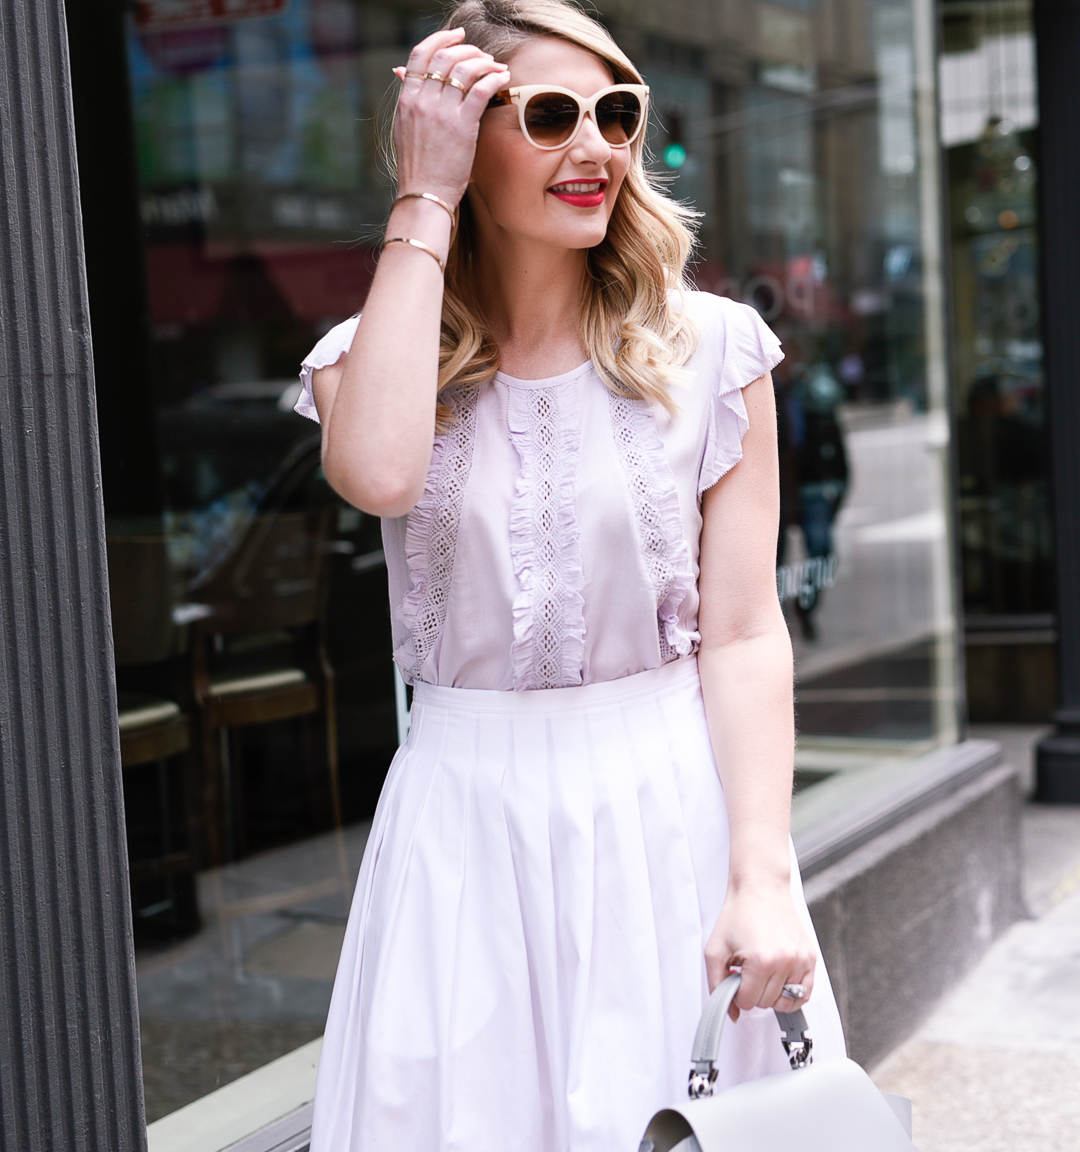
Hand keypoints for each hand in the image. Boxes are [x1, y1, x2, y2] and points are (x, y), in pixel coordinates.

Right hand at [391, 28, 510, 208]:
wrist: (424, 195)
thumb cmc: (418, 168)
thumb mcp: (404, 128)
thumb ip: (409, 100)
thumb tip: (403, 73)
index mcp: (407, 100)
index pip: (420, 55)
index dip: (441, 39)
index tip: (457, 36)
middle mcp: (423, 102)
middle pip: (446, 57)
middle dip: (468, 49)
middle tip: (483, 55)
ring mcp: (442, 113)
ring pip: (465, 68)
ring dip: (484, 62)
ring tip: (495, 67)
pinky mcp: (462, 127)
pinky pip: (481, 89)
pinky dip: (494, 78)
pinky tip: (503, 79)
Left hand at [704, 880, 815, 1020]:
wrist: (761, 888)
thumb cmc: (739, 914)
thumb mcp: (715, 949)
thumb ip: (716, 985)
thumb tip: (731, 1013)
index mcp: (760, 961)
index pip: (747, 1002)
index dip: (736, 992)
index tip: (735, 975)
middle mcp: (784, 962)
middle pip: (766, 1003)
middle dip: (753, 990)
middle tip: (747, 969)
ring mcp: (800, 960)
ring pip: (785, 1002)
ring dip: (771, 993)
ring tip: (762, 973)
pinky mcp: (810, 957)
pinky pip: (805, 994)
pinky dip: (792, 994)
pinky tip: (779, 981)